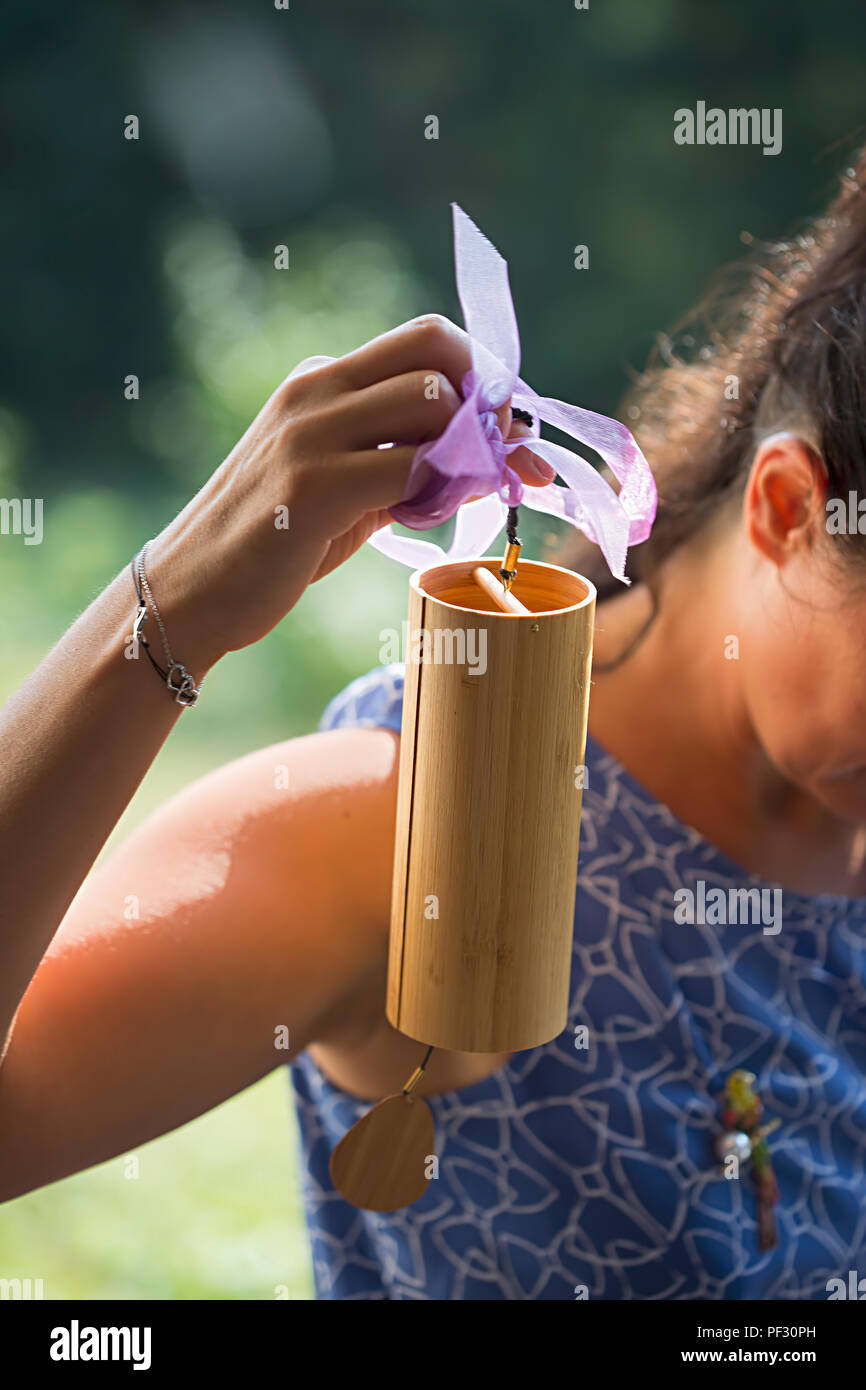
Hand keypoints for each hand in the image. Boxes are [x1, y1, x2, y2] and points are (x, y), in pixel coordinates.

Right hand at [143, 315, 552, 673]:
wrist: (188, 594)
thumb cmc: (270, 545)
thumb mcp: (342, 487)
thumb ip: (405, 462)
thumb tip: (495, 453)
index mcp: (321, 379)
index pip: (426, 339)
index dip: (483, 377)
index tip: (507, 430)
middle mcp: (315, 389)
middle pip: (438, 350)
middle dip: (491, 402)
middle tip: (506, 459)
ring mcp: (310, 434)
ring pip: (434, 401)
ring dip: (472, 450)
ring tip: (465, 496)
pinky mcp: (312, 486)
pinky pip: (412, 468)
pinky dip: (444, 491)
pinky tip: (432, 518)